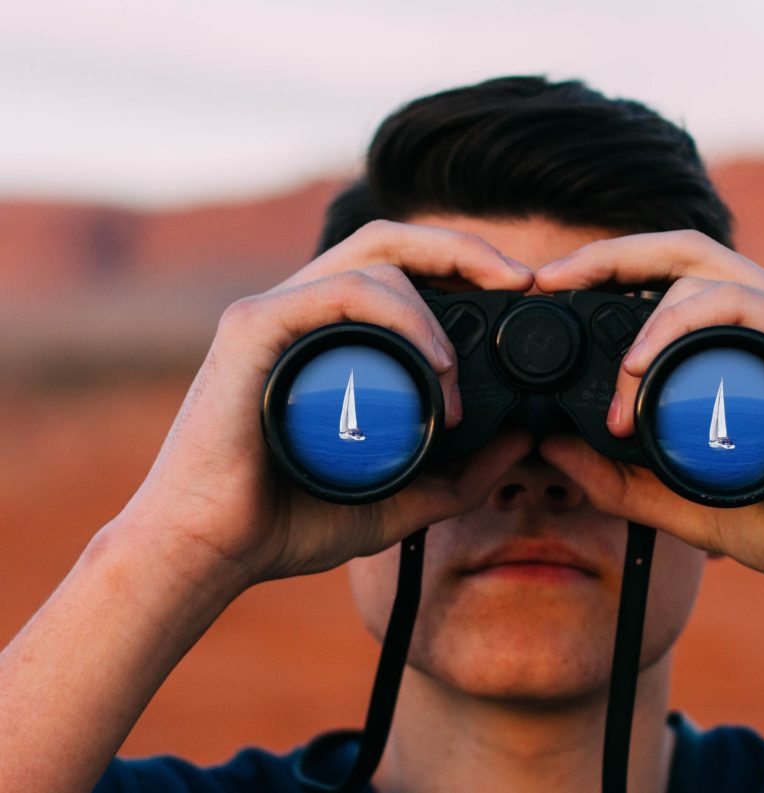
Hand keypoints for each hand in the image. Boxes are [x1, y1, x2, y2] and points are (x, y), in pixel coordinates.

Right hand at [121, 220, 534, 589]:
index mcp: (331, 337)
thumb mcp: (399, 500)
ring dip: (433, 309)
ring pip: (373, 262)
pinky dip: (398, 315)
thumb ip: (460, 476)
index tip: (518, 293)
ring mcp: (275, 313)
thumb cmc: (287, 521)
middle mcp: (303, 312)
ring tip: (454, 375)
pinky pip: (338, 291)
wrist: (209, 552)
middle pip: (391, 242)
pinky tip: (433, 362)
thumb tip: (523, 437)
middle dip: (464, 249)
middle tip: (519, 280)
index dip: (462, 266)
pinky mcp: (253, 327)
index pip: (402, 270)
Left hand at [534, 230, 763, 610]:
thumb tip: (550, 447)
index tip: (547, 291)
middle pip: (678, 252)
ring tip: (614, 384)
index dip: (605, 271)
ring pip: (702, 271)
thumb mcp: (679, 499)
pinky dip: (680, 324)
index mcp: (740, 340)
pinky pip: (738, 304)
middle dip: (606, 256)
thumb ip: (617, 477)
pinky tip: (641, 366)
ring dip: (641, 317)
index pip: (666, 278)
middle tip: (548, 281)